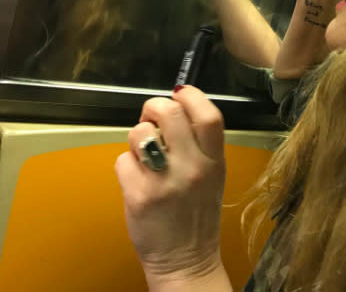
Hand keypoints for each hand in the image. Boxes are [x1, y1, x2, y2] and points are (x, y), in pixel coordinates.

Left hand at [115, 87, 225, 286]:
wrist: (186, 259)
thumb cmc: (199, 212)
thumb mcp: (213, 174)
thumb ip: (199, 143)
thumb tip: (174, 110)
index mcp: (214, 160)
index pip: (208, 114)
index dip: (191, 96)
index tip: (180, 93)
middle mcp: (193, 168)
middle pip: (169, 113)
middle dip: (155, 107)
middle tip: (153, 119)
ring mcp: (164, 181)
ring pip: (140, 133)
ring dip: (137, 138)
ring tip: (145, 155)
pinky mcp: (139, 196)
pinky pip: (123, 160)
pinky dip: (126, 165)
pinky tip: (137, 180)